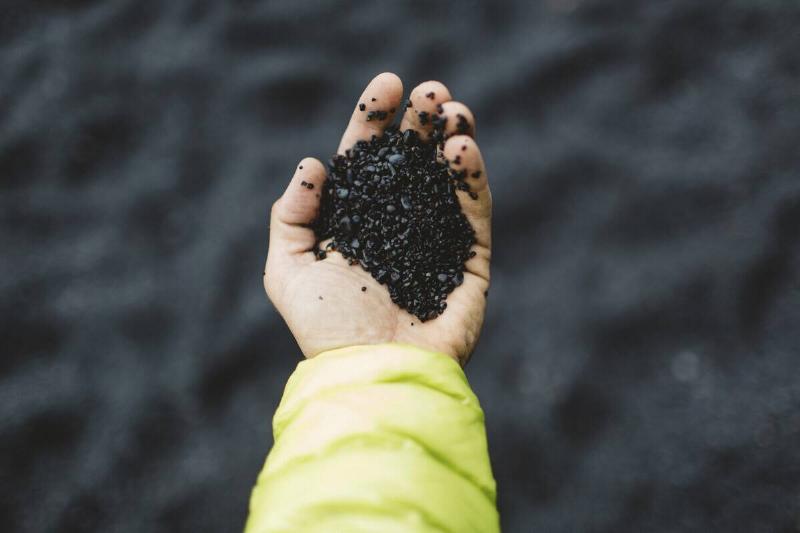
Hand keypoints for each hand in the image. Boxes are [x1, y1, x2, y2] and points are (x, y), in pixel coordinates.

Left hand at [264, 73, 490, 364]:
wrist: (374, 375)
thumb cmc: (326, 329)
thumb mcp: (286, 271)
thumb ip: (290, 215)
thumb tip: (313, 164)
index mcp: (355, 224)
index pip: (366, 161)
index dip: (375, 122)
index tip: (386, 85)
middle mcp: (396, 227)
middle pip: (411, 162)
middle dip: (420, 122)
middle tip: (430, 90)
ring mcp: (435, 242)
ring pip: (447, 179)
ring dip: (452, 139)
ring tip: (453, 110)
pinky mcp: (470, 262)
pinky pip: (474, 212)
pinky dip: (472, 179)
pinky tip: (463, 148)